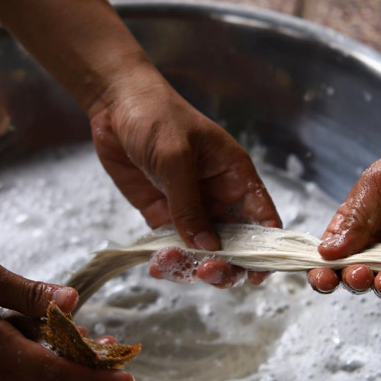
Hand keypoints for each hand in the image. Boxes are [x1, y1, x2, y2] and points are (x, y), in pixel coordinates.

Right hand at [0, 247, 133, 380]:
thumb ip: (29, 293)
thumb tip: (73, 302)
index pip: (57, 375)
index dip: (95, 378)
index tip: (126, 378)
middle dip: (86, 377)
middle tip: (115, 356)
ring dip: (62, 370)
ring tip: (88, 342)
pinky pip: (10, 377)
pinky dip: (37, 365)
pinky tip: (43, 337)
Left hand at [89, 71, 280, 286]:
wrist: (115, 105)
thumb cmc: (156, 116)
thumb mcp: (176, 157)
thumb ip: (190, 204)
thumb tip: (208, 248)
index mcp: (236, 178)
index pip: (263, 220)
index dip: (266, 250)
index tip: (256, 275)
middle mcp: (219, 198)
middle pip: (236, 246)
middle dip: (225, 265)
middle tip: (206, 270)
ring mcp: (191, 210)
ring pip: (203, 253)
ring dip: (190, 267)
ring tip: (167, 263)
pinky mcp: (163, 216)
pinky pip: (172, 248)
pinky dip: (167, 262)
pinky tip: (156, 265)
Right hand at [306, 135, 380, 304]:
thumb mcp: (376, 185)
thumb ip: (354, 219)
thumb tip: (327, 251)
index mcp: (355, 225)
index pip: (329, 253)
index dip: (321, 268)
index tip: (321, 274)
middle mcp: (376, 246)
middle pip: (352, 275)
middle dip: (350, 279)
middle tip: (358, 274)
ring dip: (379, 288)